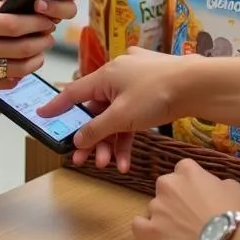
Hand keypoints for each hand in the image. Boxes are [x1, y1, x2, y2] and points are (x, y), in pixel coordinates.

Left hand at [0, 0, 90, 24]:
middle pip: (71, 7)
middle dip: (58, 5)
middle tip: (40, 1)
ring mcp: (51, 13)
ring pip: (58, 20)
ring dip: (48, 14)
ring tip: (34, 6)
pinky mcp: (38, 25)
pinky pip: (40, 29)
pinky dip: (33, 25)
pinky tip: (22, 19)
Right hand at [0, 2, 55, 92]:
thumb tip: (24, 9)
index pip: (15, 24)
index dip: (37, 23)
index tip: (47, 21)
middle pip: (21, 47)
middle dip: (42, 42)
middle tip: (49, 37)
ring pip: (18, 68)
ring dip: (36, 60)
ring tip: (40, 52)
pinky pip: (5, 83)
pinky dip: (19, 76)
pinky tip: (22, 67)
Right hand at [37, 48, 185, 171]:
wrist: (197, 85)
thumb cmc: (157, 93)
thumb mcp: (121, 116)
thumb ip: (96, 129)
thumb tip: (77, 139)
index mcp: (106, 74)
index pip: (74, 93)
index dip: (57, 106)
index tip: (42, 114)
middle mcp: (117, 75)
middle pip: (96, 110)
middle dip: (90, 138)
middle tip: (82, 160)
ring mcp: (135, 83)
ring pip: (114, 116)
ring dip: (110, 142)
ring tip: (108, 165)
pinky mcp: (151, 92)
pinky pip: (131, 116)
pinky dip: (127, 136)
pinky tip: (126, 159)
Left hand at [132, 158, 239, 239]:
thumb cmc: (236, 213)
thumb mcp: (233, 187)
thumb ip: (216, 183)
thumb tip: (212, 189)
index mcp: (187, 170)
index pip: (183, 169)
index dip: (191, 183)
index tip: (199, 196)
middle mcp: (167, 184)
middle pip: (166, 187)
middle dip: (175, 199)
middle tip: (190, 216)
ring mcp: (157, 207)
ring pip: (154, 208)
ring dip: (164, 217)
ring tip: (180, 234)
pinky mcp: (152, 231)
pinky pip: (138, 226)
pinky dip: (144, 230)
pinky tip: (154, 236)